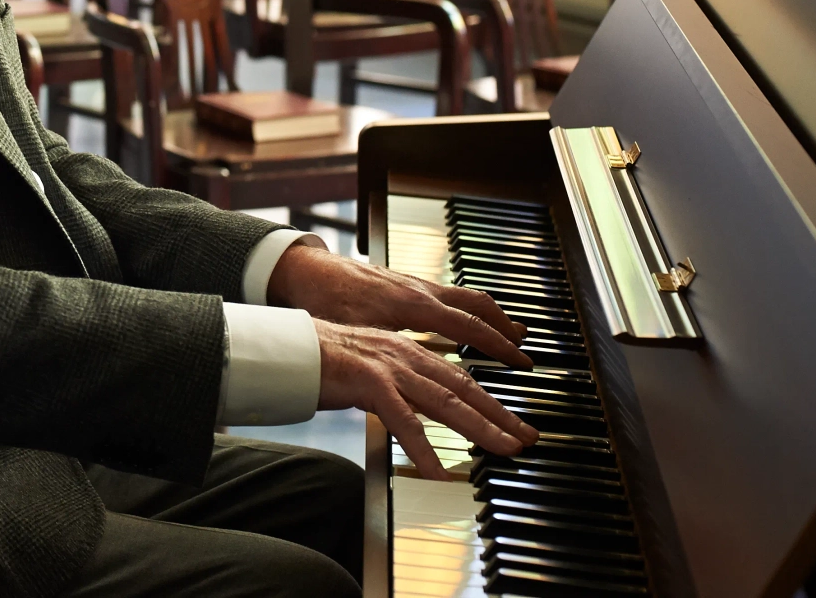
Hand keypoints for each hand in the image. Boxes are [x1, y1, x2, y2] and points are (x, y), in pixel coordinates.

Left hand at [268, 240, 533, 368]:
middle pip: (476, 311)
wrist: (303, 270)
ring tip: (513, 336)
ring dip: (491, 317)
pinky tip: (471, 321)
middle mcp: (420, 291)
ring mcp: (413, 284)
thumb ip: (386, 369)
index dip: (498, 346)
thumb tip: (405, 400)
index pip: (469, 326)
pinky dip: (468, 308)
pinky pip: (447, 294)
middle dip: (504, 333)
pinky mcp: (404, 284)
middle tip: (526, 351)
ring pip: (464, 298)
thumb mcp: (357, 338)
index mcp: (414, 305)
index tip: (522, 363)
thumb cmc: (327, 302)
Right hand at [314, 319, 538, 478]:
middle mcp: (405, 356)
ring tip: (504, 449)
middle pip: (463, 389)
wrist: (288, 345)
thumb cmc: (322, 360)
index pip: (459, 378)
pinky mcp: (369, 383)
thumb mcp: (369, 369)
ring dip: (480, 428)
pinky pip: (403, 420)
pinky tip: (437, 470)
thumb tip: (410, 408)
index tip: (512, 421)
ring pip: (446, 402)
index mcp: (407, 352)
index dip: (489, 400)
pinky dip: (423, 447)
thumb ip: (394, 385)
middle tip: (527, 438)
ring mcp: (389, 368)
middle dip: (499, 415)